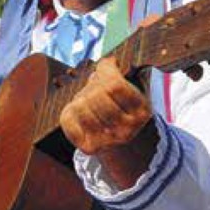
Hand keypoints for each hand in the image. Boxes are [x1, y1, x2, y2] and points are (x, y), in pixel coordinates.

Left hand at [59, 58, 159, 188]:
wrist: (117, 143)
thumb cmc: (119, 108)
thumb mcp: (126, 91)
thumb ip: (114, 75)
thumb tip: (107, 62)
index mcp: (141, 113)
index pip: (115, 85)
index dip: (105, 70)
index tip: (105, 66)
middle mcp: (127, 130)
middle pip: (97, 95)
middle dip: (91, 86)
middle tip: (92, 86)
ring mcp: (108, 141)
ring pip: (82, 108)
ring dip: (79, 98)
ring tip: (85, 99)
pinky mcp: (89, 148)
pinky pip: (69, 122)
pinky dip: (69, 112)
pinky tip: (77, 111)